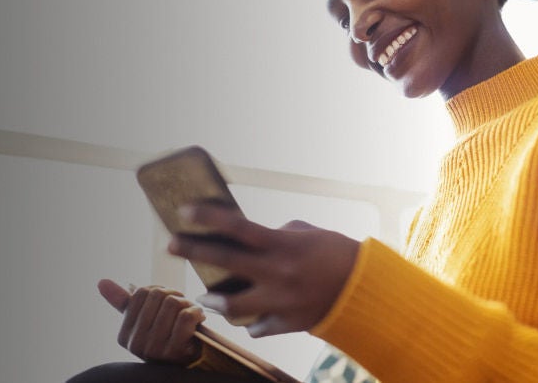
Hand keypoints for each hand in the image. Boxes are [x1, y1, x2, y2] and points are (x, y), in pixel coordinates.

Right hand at [97, 279, 205, 365]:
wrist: (190, 362)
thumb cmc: (166, 336)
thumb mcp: (144, 320)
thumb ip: (123, 303)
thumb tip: (101, 282)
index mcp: (124, 336)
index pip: (140, 293)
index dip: (158, 289)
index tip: (167, 299)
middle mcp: (135, 345)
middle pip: (157, 295)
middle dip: (174, 294)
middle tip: (182, 304)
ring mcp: (154, 350)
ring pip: (172, 303)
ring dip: (186, 303)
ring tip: (190, 311)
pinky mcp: (175, 351)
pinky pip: (185, 316)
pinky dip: (196, 312)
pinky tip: (198, 318)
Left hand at [168, 204, 358, 337]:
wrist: (368, 291)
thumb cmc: (337, 253)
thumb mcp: (307, 233)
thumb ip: (277, 234)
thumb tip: (252, 239)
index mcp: (283, 245)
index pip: (237, 227)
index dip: (208, 218)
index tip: (183, 211)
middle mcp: (278, 273)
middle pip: (225, 262)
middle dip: (193, 252)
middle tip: (170, 245)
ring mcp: (281, 301)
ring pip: (234, 306)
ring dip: (215, 301)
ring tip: (205, 296)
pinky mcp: (289, 323)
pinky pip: (259, 327)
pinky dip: (252, 322)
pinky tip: (246, 318)